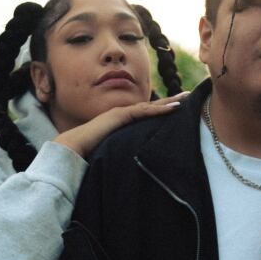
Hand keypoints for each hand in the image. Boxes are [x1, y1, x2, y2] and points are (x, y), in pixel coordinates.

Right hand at [53, 91, 189, 156]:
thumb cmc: (88, 153)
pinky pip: (144, 111)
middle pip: (151, 106)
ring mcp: (122, 113)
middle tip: (188, 96)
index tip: (176, 107)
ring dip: (169, 102)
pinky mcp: (121, 116)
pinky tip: (174, 107)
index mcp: (121, 122)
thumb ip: (122, 151)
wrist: (72, 148)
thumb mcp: (111, 150)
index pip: (145, 114)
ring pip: (150, 106)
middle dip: (169, 101)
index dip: (160, 110)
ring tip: (186, 98)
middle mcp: (123, 114)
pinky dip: (160, 109)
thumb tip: (134, 164)